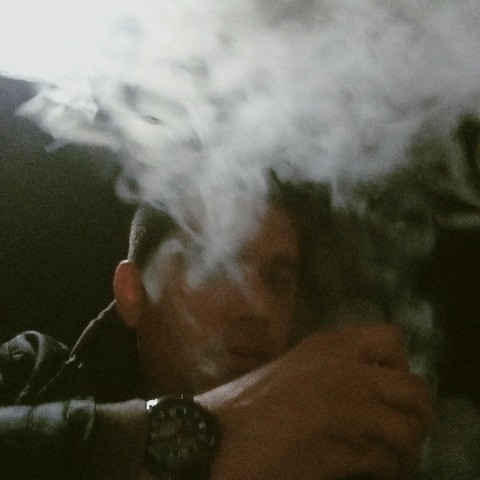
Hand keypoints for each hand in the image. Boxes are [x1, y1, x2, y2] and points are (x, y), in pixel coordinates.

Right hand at [196, 323, 434, 479]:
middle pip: (416, 389)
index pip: (392, 339)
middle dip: (417, 417)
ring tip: (389, 462)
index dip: (400, 367)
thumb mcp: (295, 370)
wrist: (214, 435)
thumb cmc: (249, 407)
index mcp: (328, 345)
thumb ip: (333, 371)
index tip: (387, 392)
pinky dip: (385, 471)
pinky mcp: (338, 446)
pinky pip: (386, 461)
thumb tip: (376, 391)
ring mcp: (343, 406)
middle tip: (400, 435)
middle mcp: (342, 369)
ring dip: (405, 452)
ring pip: (409, 428)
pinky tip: (367, 473)